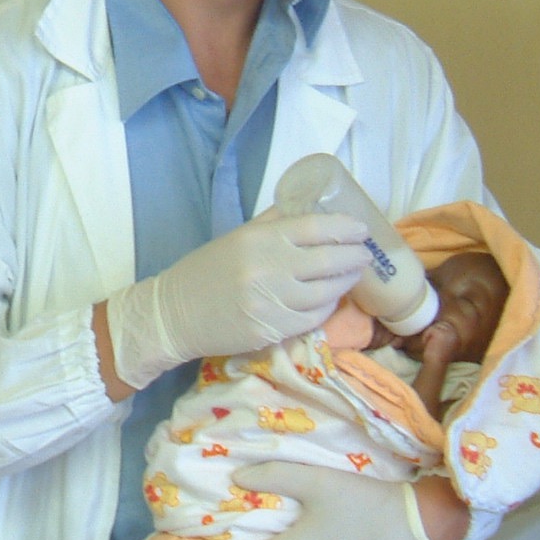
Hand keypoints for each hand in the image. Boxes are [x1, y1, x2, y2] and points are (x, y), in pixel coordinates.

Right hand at [104, 212, 368, 390]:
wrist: (175, 314)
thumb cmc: (207, 270)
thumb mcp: (238, 237)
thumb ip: (274, 222)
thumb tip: (312, 208)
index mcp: (260, 240)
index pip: (316, 228)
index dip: (345, 228)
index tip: (361, 230)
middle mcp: (268, 269)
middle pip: (329, 260)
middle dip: (355, 256)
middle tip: (365, 254)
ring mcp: (271, 303)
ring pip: (327, 293)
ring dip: (346, 283)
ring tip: (352, 275)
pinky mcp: (272, 331)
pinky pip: (313, 318)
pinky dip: (327, 307)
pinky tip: (329, 299)